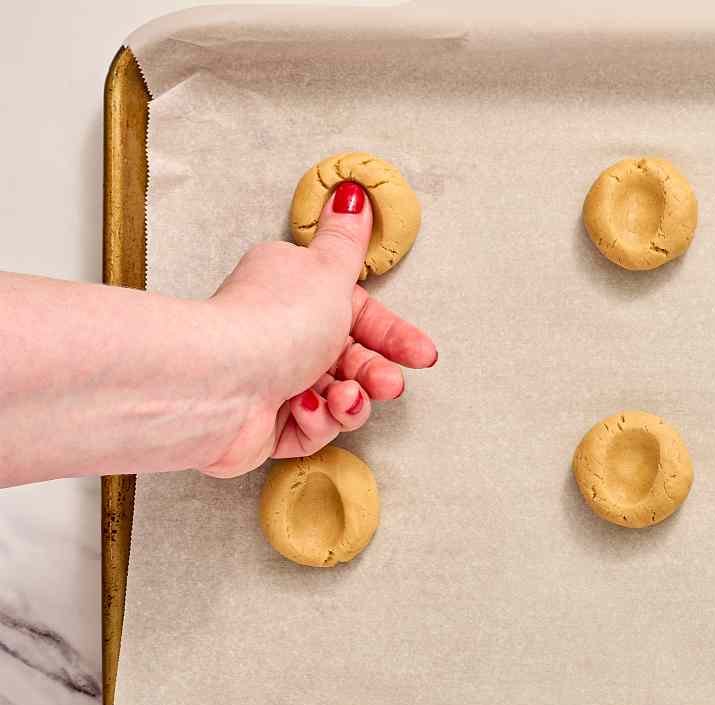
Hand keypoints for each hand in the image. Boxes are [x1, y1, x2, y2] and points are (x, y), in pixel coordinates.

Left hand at [200, 177, 437, 477]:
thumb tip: (351, 195)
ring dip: (348, 403)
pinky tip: (304, 409)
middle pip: (352, 361)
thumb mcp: (327, 272)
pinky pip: (313, 428)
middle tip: (385, 384)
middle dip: (375, 376)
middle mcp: (285, 334)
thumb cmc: (273, 324)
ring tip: (342, 399)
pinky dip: (315, 422)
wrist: (223, 384)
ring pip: (337, 400)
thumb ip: (347, 241)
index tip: (420, 355)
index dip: (394, 337)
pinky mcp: (268, 424)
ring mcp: (276, 381)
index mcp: (297, 290)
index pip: (359, 315)